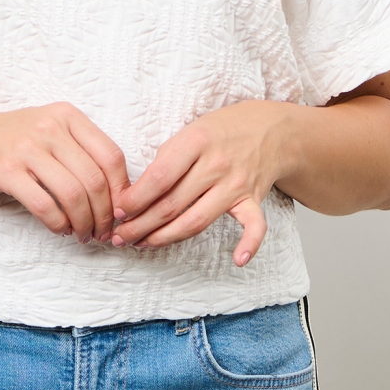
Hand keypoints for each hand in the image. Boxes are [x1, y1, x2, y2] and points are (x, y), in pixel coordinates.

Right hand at [0, 103, 131, 243]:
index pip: (112, 157)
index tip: (121, 214)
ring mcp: (27, 147)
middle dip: (105, 215)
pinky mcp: (5, 170)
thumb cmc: (3, 140)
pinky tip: (59, 229)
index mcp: (67, 115)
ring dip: (84, 224)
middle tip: (103, 233)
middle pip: (96, 180)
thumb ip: (77, 151)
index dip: (122, 192)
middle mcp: (50, 127)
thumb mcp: (44, 130)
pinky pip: (45, 205)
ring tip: (82, 235)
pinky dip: (58, 224)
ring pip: (74, 195)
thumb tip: (115, 194)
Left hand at [110, 100, 299, 265]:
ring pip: (198, 220)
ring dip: (167, 238)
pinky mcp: (254, 199)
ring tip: (143, 244)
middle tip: (121, 236)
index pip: (159, 178)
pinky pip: (255, 226)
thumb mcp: (189, 131)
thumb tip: (137, 194)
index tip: (118, 211)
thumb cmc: (221, 131)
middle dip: (141, 225)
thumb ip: (166, 160)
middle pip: (173, 204)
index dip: (135, 199)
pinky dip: (250, 244)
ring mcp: (237, 184)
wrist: (270, 129)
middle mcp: (217, 165)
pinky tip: (237, 260)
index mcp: (196, 142)